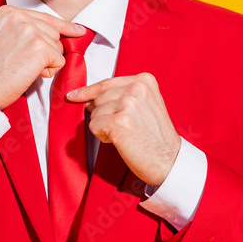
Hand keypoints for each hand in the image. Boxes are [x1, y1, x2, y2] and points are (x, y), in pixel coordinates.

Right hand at [0, 5, 86, 109]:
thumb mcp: (4, 38)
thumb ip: (25, 30)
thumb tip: (58, 32)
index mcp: (9, 12)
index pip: (44, 17)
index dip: (63, 27)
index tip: (78, 30)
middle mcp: (19, 17)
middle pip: (54, 33)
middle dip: (47, 51)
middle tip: (23, 63)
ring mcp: (30, 31)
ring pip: (58, 47)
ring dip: (47, 62)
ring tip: (23, 68)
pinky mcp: (40, 48)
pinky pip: (59, 60)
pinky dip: (49, 71)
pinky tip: (30, 74)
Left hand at [66, 73, 181, 185]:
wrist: (169, 160)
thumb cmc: (155, 137)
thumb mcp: (146, 105)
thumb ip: (122, 95)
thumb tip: (87, 98)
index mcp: (144, 80)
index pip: (106, 83)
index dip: (87, 91)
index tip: (73, 95)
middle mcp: (136, 88)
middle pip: (98, 98)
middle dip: (104, 115)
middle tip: (126, 128)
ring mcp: (128, 104)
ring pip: (94, 113)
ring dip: (104, 126)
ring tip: (126, 134)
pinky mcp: (119, 121)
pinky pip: (93, 125)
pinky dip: (102, 136)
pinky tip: (120, 141)